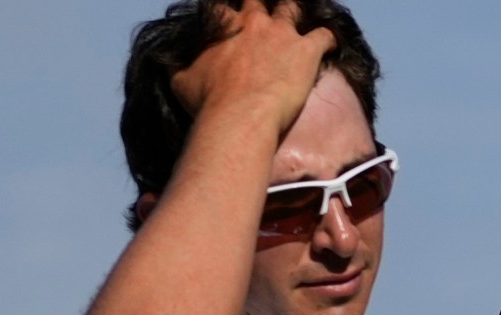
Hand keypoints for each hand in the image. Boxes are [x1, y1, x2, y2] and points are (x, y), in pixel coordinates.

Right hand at [170, 0, 334, 124]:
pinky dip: (328, 40)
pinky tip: (330, 46)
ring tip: (297, 20)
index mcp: (224, 26)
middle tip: (262, 16)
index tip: (227, 14)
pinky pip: (325, 36)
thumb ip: (179, 68)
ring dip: (294, 13)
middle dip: (259, 6)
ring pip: (292, 9)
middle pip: (258, 1)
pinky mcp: (306, 51)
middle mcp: (254, 22)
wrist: (239, 117)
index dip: (223, 9)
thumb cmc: (208, 103)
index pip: (221, 6)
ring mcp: (282, 34)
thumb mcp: (181, 82)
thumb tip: (169, 66)